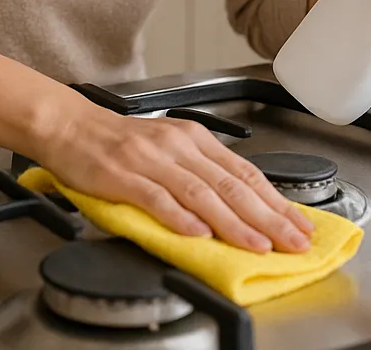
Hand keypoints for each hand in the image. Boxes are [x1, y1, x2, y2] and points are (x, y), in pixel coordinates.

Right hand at [35, 102, 314, 253]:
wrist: (71, 126)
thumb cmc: (120, 142)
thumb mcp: (170, 148)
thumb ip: (202, 172)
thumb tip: (242, 206)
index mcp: (195, 138)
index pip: (245, 173)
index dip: (276, 202)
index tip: (300, 226)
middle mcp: (179, 146)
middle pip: (231, 185)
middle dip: (268, 218)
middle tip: (292, 242)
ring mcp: (151, 160)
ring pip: (201, 193)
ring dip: (233, 223)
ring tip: (256, 244)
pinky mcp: (123, 175)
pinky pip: (156, 197)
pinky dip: (179, 216)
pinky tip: (197, 233)